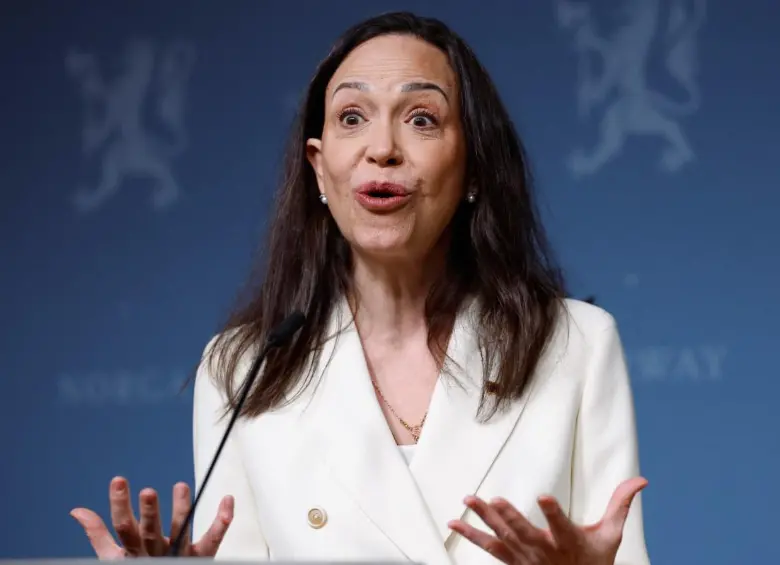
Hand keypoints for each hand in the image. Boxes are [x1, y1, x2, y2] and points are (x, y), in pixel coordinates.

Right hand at [70, 476, 232, 558]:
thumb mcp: (113, 558)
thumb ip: (98, 533)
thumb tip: (77, 510)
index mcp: (132, 552)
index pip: (123, 527)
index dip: (120, 504)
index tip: (118, 479)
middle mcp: (156, 554)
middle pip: (151, 532)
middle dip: (149, 513)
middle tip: (149, 492)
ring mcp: (179, 555)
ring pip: (181, 531)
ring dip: (182, 508)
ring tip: (181, 486)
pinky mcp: (201, 557)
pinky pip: (214, 538)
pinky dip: (223, 519)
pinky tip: (228, 499)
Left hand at [448, 477, 646, 564]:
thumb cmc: (594, 559)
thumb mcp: (611, 534)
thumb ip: (621, 504)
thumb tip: (641, 480)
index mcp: (569, 541)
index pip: (562, 525)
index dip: (553, 512)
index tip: (543, 496)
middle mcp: (544, 550)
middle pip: (524, 532)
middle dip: (509, 517)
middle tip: (495, 499)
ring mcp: (525, 556)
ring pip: (503, 536)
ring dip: (485, 519)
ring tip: (470, 499)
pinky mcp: (512, 560)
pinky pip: (489, 547)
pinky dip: (472, 535)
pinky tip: (455, 522)